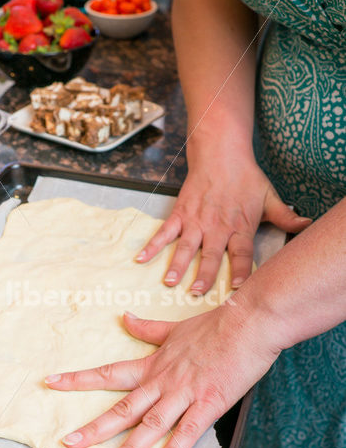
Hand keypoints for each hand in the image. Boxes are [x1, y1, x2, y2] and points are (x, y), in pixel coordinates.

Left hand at [45, 308, 279, 447]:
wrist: (248, 322)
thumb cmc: (214, 325)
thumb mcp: (173, 328)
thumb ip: (147, 329)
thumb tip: (124, 317)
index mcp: (153, 365)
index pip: (109, 373)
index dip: (79, 379)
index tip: (52, 382)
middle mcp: (162, 382)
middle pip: (122, 407)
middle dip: (94, 426)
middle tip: (68, 442)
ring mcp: (184, 394)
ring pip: (150, 424)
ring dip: (128, 447)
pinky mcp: (209, 403)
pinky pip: (187, 431)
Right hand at [136, 154, 311, 293]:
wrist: (222, 154)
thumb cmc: (246, 177)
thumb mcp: (270, 196)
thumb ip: (285, 216)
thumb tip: (306, 225)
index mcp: (240, 226)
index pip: (242, 254)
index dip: (242, 271)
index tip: (238, 288)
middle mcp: (217, 227)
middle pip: (211, 256)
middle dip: (204, 276)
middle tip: (196, 293)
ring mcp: (196, 221)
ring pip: (186, 247)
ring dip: (177, 265)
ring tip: (170, 282)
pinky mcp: (180, 213)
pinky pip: (164, 232)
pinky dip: (152, 246)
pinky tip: (141, 259)